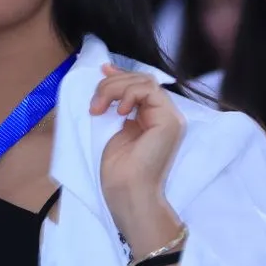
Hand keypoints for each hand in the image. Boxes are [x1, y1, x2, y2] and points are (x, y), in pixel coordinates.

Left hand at [93, 64, 184, 231]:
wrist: (127, 193)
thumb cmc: (118, 172)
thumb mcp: (114, 129)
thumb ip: (117, 106)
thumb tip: (107, 77)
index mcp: (154, 118)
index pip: (142, 85)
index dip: (121, 75)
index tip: (102, 72)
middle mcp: (166, 115)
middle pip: (141, 79)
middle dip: (112, 84)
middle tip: (95, 105)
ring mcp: (170, 118)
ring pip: (144, 81)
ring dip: (115, 89)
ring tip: (99, 109)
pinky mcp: (169, 121)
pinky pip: (149, 90)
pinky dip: (128, 95)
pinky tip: (119, 112)